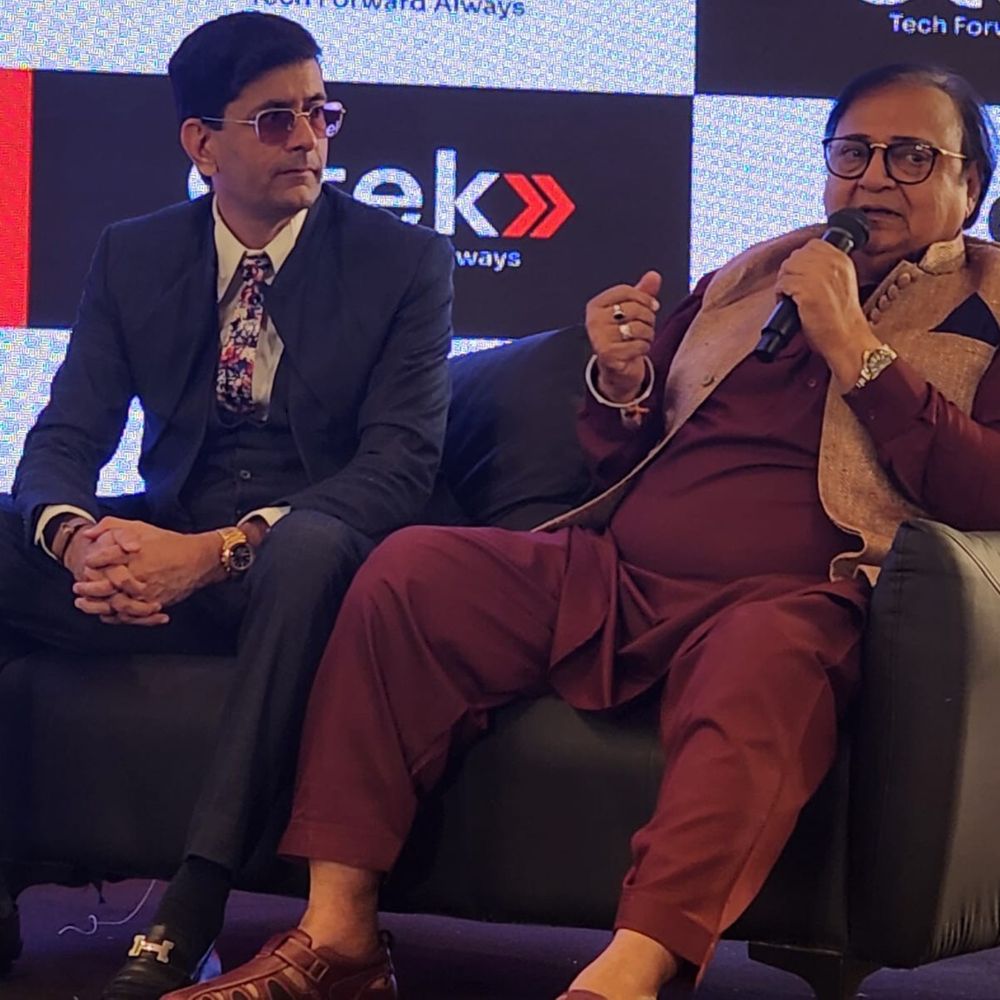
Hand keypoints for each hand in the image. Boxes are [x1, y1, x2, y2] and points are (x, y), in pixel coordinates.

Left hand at [72, 518, 224, 623]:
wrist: (199, 560)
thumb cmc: (169, 542)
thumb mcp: (140, 527)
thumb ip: (112, 526)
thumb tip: (88, 534)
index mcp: (135, 552)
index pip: (103, 558)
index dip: (92, 561)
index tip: (86, 563)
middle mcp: (140, 572)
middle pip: (105, 584)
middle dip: (88, 587)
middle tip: (77, 587)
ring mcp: (148, 590)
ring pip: (116, 602)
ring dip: (97, 605)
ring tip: (84, 603)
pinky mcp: (155, 603)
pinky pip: (131, 614)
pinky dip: (117, 615)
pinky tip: (107, 613)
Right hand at [585, 271, 660, 401]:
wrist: (616, 370)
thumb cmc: (623, 338)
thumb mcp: (632, 312)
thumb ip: (642, 293)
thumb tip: (654, 276)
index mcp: (596, 306)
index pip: (626, 291)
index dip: (645, 298)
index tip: (653, 306)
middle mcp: (593, 320)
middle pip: (634, 308)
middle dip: (648, 318)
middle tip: (645, 327)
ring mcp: (599, 338)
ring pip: (638, 327)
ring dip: (647, 334)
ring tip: (640, 339)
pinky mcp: (608, 354)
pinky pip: (638, 344)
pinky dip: (643, 348)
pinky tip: (637, 351)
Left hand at [773, 240, 882, 391]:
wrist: (847, 340)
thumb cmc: (840, 319)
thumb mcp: (840, 283)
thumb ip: (825, 269)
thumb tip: (800, 264)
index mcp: (842, 259)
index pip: (812, 245)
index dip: (801, 262)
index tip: (803, 278)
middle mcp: (832, 263)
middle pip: (796, 256)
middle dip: (791, 272)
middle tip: (795, 291)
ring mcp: (819, 275)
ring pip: (786, 268)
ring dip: (784, 284)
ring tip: (793, 299)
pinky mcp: (807, 289)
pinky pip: (782, 284)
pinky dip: (781, 295)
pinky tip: (792, 306)